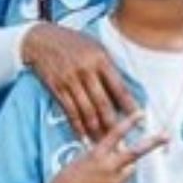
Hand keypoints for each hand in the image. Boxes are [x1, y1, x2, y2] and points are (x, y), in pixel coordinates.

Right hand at [22, 23, 138, 140]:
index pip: (119, 88)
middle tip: (123, 141)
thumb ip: (110, 67)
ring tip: (104, 143)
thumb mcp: (97, 47)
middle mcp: (86, 71)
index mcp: (100, 59)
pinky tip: (83, 136)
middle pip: (103, 104)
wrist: (42, 39)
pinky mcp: (57, 88)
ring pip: (86, 111)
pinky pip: (69, 111)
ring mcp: (70, 81)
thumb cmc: (74, 42)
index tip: (140, 119)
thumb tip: (123, 90)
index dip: (130, 106)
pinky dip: (77, 126)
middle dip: (113, 124)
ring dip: (96, 130)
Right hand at [43, 114, 166, 182]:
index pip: (116, 134)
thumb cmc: (66, 180)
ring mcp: (115, 181)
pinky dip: (120, 180)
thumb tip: (116, 150)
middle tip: (166, 136)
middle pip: (135, 152)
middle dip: (152, 143)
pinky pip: (124, 182)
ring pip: (130, 168)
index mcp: (96, 154)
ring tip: (108, 172)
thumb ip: (101, 153)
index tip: (141, 114)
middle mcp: (108, 167)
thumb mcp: (82, 159)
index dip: (130, 123)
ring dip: (127, 166)